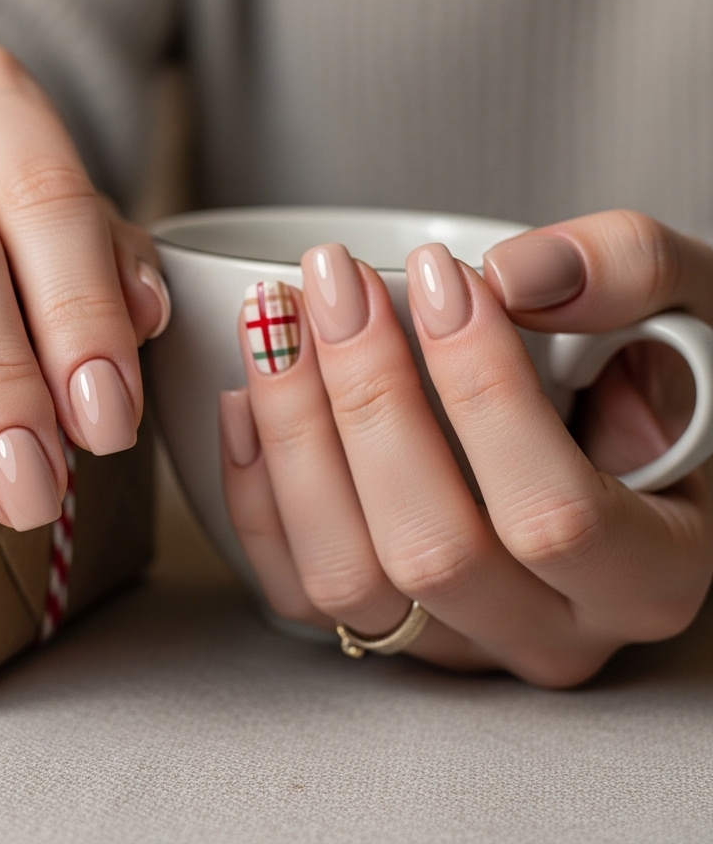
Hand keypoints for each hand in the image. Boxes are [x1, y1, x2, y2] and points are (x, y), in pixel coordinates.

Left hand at [220, 211, 712, 685]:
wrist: (609, 426)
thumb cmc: (648, 374)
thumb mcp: (684, 308)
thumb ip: (630, 275)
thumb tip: (516, 277)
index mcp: (646, 572)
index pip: (554, 513)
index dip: (483, 389)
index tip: (439, 275)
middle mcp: (547, 628)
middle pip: (430, 548)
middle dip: (367, 397)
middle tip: (332, 282)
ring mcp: (453, 638)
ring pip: (346, 574)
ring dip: (294, 435)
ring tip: (273, 318)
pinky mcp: (380, 624)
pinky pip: (293, 584)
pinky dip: (254, 490)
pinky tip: (244, 396)